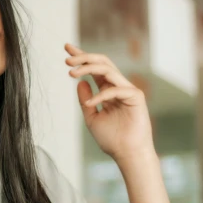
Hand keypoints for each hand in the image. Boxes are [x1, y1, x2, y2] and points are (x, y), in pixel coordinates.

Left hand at [64, 43, 154, 163]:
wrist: (127, 154)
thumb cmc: (112, 139)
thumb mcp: (91, 117)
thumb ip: (85, 100)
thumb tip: (80, 82)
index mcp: (108, 90)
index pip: (94, 68)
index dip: (81, 57)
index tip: (66, 48)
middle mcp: (118, 86)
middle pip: (102, 63)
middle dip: (84, 57)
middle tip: (67, 59)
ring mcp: (128, 90)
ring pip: (108, 70)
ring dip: (88, 68)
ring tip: (71, 72)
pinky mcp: (136, 97)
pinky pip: (115, 90)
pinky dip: (100, 95)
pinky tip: (90, 104)